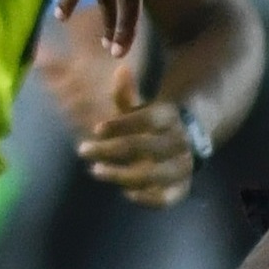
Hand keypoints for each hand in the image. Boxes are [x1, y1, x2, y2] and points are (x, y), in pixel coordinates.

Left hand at [74, 61, 201, 208]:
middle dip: (112, 150)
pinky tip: (124, 192)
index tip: (96, 128)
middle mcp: (179, 142)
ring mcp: (181, 167)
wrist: (186, 145)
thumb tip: (121, 69)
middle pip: (147, 147)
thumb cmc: (151, 126)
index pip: (149, 119)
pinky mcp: (181, 188)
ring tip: (95, 171)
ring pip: (156, 174)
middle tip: (82, 149)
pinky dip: (146, 199)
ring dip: (123, 175)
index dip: (123, 124)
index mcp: (170, 118)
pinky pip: (166, 198)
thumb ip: (126, 95)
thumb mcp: (140, 109)